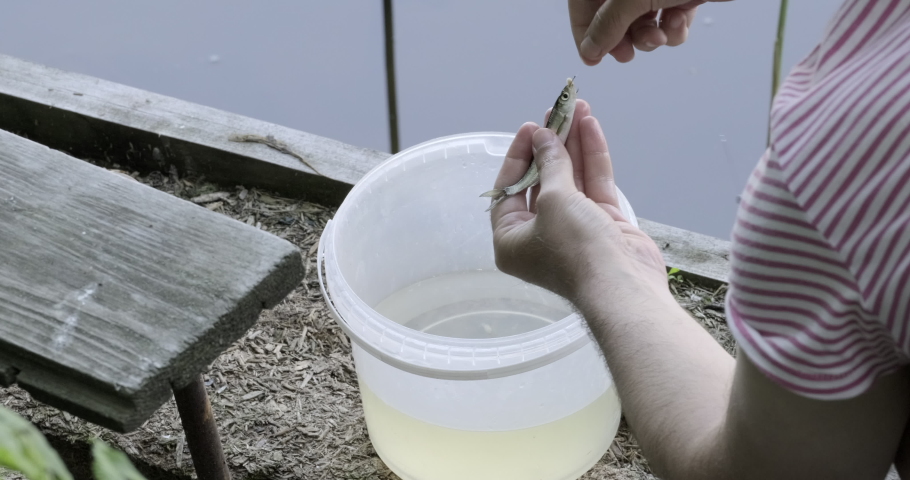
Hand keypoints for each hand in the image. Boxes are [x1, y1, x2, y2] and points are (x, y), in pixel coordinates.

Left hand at [489, 102, 667, 304]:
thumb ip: (550, 165)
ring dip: (574, 143)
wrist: (621, 286)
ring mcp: (574, 229)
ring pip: (572, 178)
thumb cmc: (574, 249)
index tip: (531, 126)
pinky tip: (592, 126)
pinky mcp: (603, 224)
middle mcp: (540, 235)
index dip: (521, 155)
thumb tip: (543, 137)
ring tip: (578, 108)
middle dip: (551, 144)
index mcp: (512, 239)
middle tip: (556, 111)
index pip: (510, 189)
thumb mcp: (554, 200)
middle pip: (543, 180)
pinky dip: (593, 157)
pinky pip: (594, 184)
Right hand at [569, 0, 728, 64]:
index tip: (591, 58)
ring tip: (658, 37)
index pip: (583, 3)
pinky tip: (679, 21)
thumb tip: (590, 49)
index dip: (584, 31)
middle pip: (612, 16)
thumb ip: (608, 24)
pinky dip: (674, 28)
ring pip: (642, 22)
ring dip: (650, 37)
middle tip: (627, 55)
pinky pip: (669, 20)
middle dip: (623, 38)